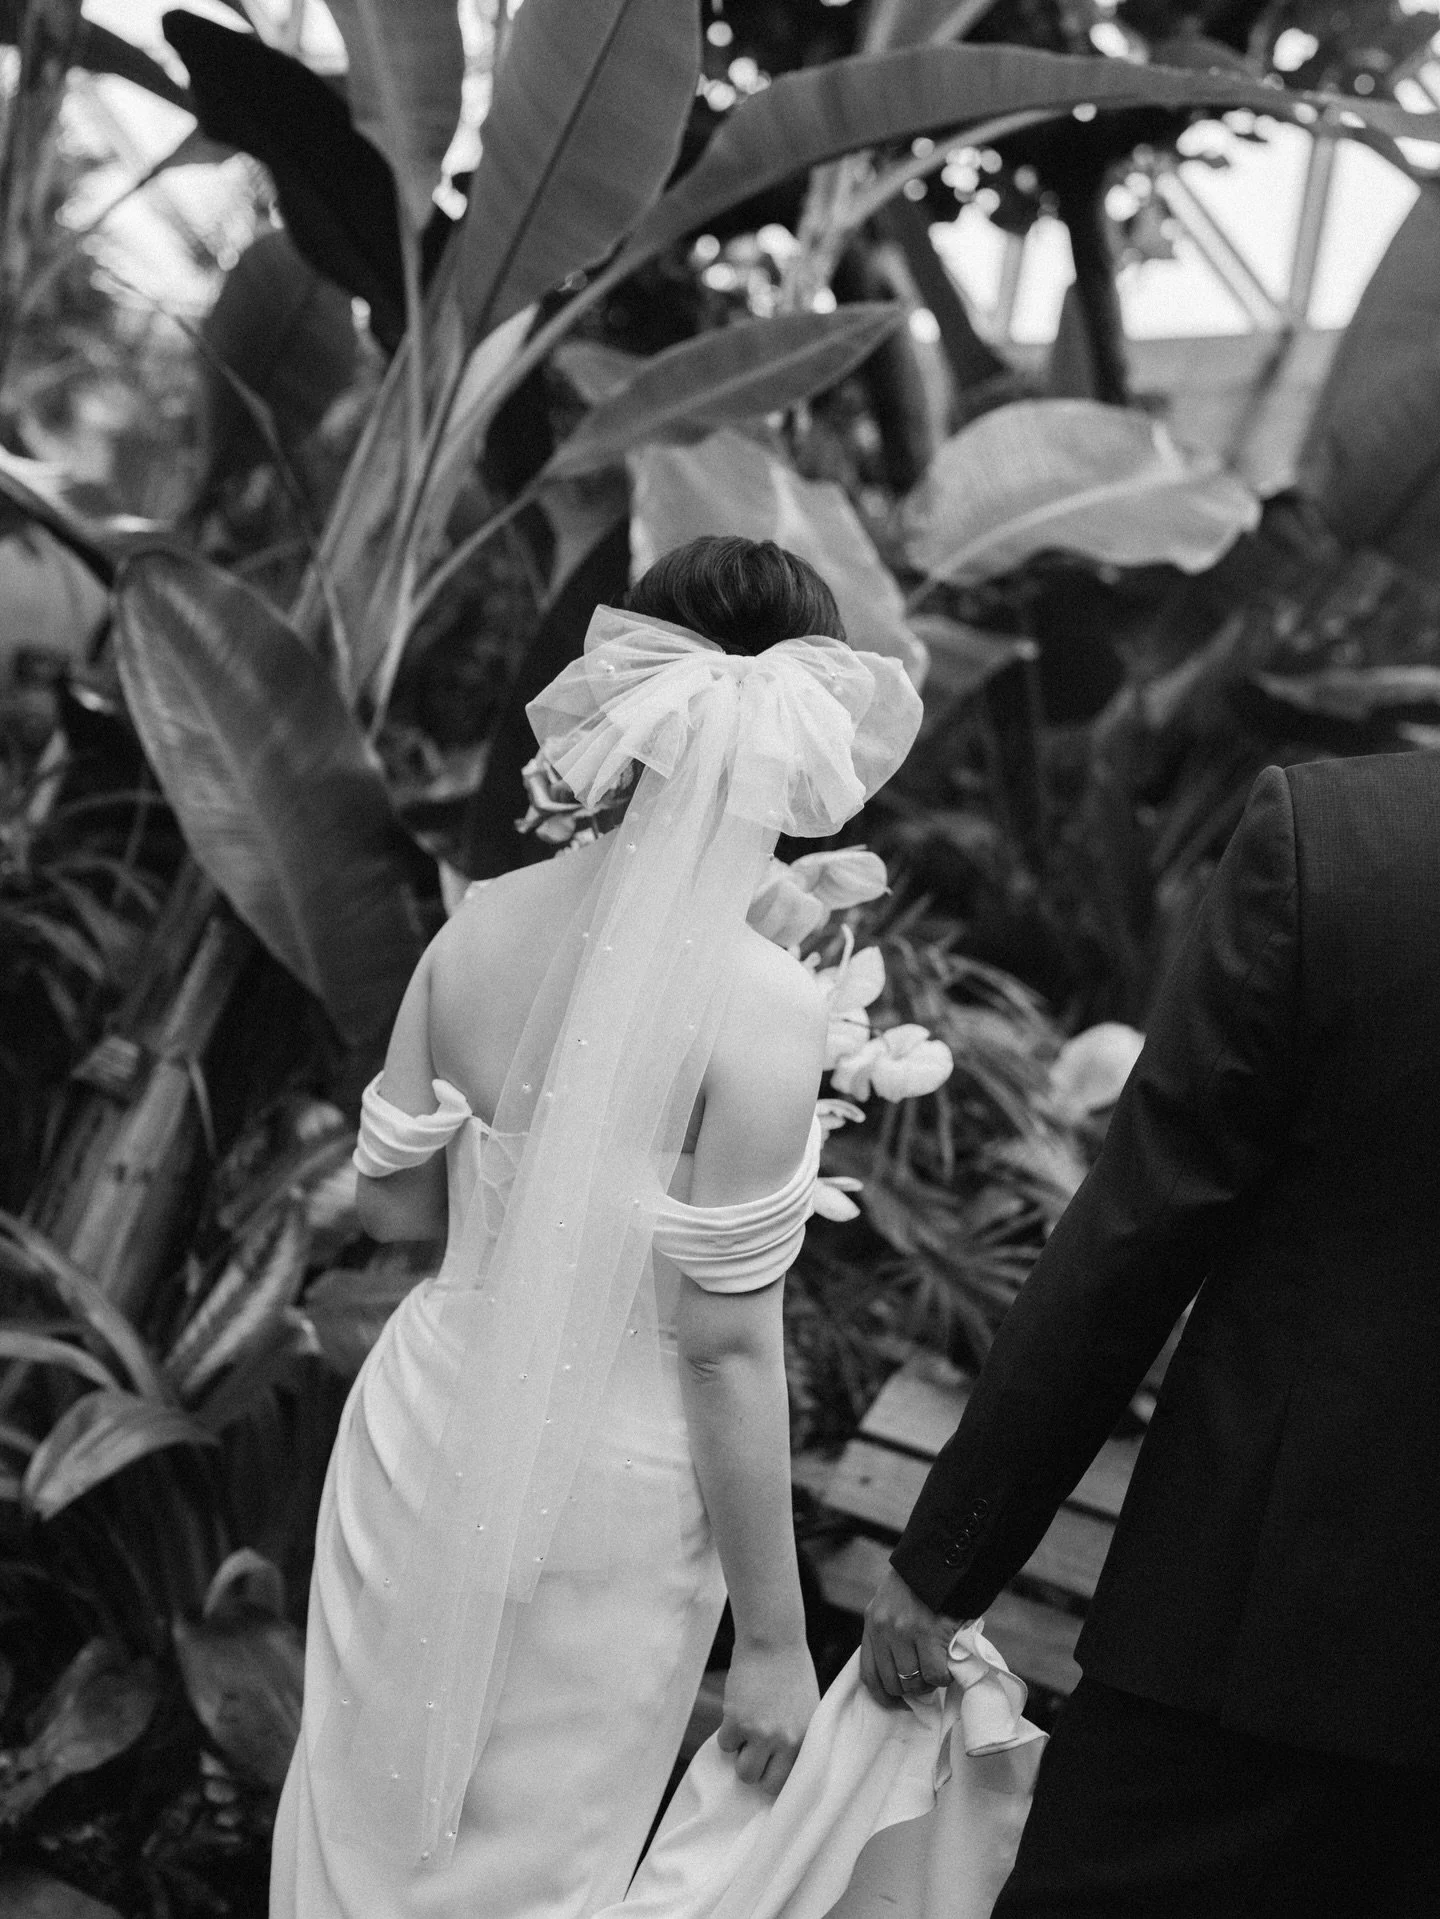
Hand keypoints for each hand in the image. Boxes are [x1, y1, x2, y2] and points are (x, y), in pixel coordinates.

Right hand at [717, 1639, 819, 1795]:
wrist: (773, 1639)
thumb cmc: (792, 1670)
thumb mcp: (807, 1709)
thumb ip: (795, 1738)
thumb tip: (778, 1766)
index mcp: (807, 1739)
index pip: (789, 1782)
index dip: (775, 1777)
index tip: (770, 1770)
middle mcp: (786, 1741)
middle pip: (763, 1783)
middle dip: (757, 1770)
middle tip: (755, 1750)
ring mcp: (760, 1732)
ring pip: (742, 1770)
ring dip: (741, 1755)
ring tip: (746, 1732)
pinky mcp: (737, 1720)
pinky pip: (726, 1744)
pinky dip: (727, 1732)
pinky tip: (737, 1711)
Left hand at [860, 1566, 956, 1705]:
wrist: (940, 1558)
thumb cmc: (920, 1584)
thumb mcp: (891, 1604)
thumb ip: (889, 1634)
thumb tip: (901, 1673)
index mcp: (872, 1623)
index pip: (869, 1674)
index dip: (884, 1696)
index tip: (899, 1702)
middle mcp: (883, 1629)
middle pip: (893, 1683)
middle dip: (912, 1689)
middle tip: (927, 1681)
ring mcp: (904, 1632)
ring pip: (914, 1682)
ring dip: (929, 1683)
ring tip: (938, 1671)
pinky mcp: (927, 1633)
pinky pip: (935, 1674)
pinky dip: (944, 1677)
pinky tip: (948, 1667)